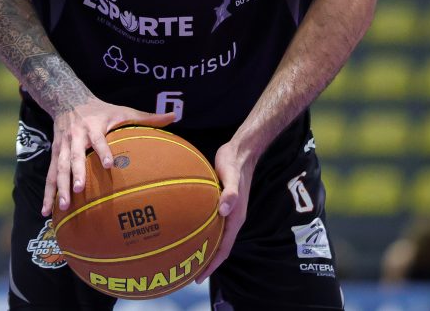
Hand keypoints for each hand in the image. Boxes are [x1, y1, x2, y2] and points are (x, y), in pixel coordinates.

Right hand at [42, 99, 175, 216]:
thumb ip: (147, 117)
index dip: (103, 150)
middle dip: (76, 173)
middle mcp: (76, 137)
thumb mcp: (122, 110)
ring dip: (60, 187)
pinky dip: (48, 193)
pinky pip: (49, 176)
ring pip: (58, 168)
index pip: (98, 139)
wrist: (68, 100)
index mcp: (93, 126)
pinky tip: (47, 212)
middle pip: (74, 156)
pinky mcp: (55, 155)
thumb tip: (175, 116)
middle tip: (79, 190)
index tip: (109, 164)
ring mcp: (63, 147)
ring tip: (64, 206)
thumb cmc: (101, 110)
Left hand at [198, 139, 254, 281]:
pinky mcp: (223, 203)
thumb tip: (224, 209)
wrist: (241, 151)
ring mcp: (228, 212)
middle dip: (206, 262)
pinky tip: (190, 231)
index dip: (212, 265)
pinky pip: (213, 224)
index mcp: (236, 217)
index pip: (223, 248)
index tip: (198, 277)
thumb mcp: (230, 174)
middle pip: (219, 247)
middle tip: (188, 275)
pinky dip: (203, 233)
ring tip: (188, 258)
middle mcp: (233, 218)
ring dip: (205, 249)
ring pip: (216, 237)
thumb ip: (230, 192)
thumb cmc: (234, 162)